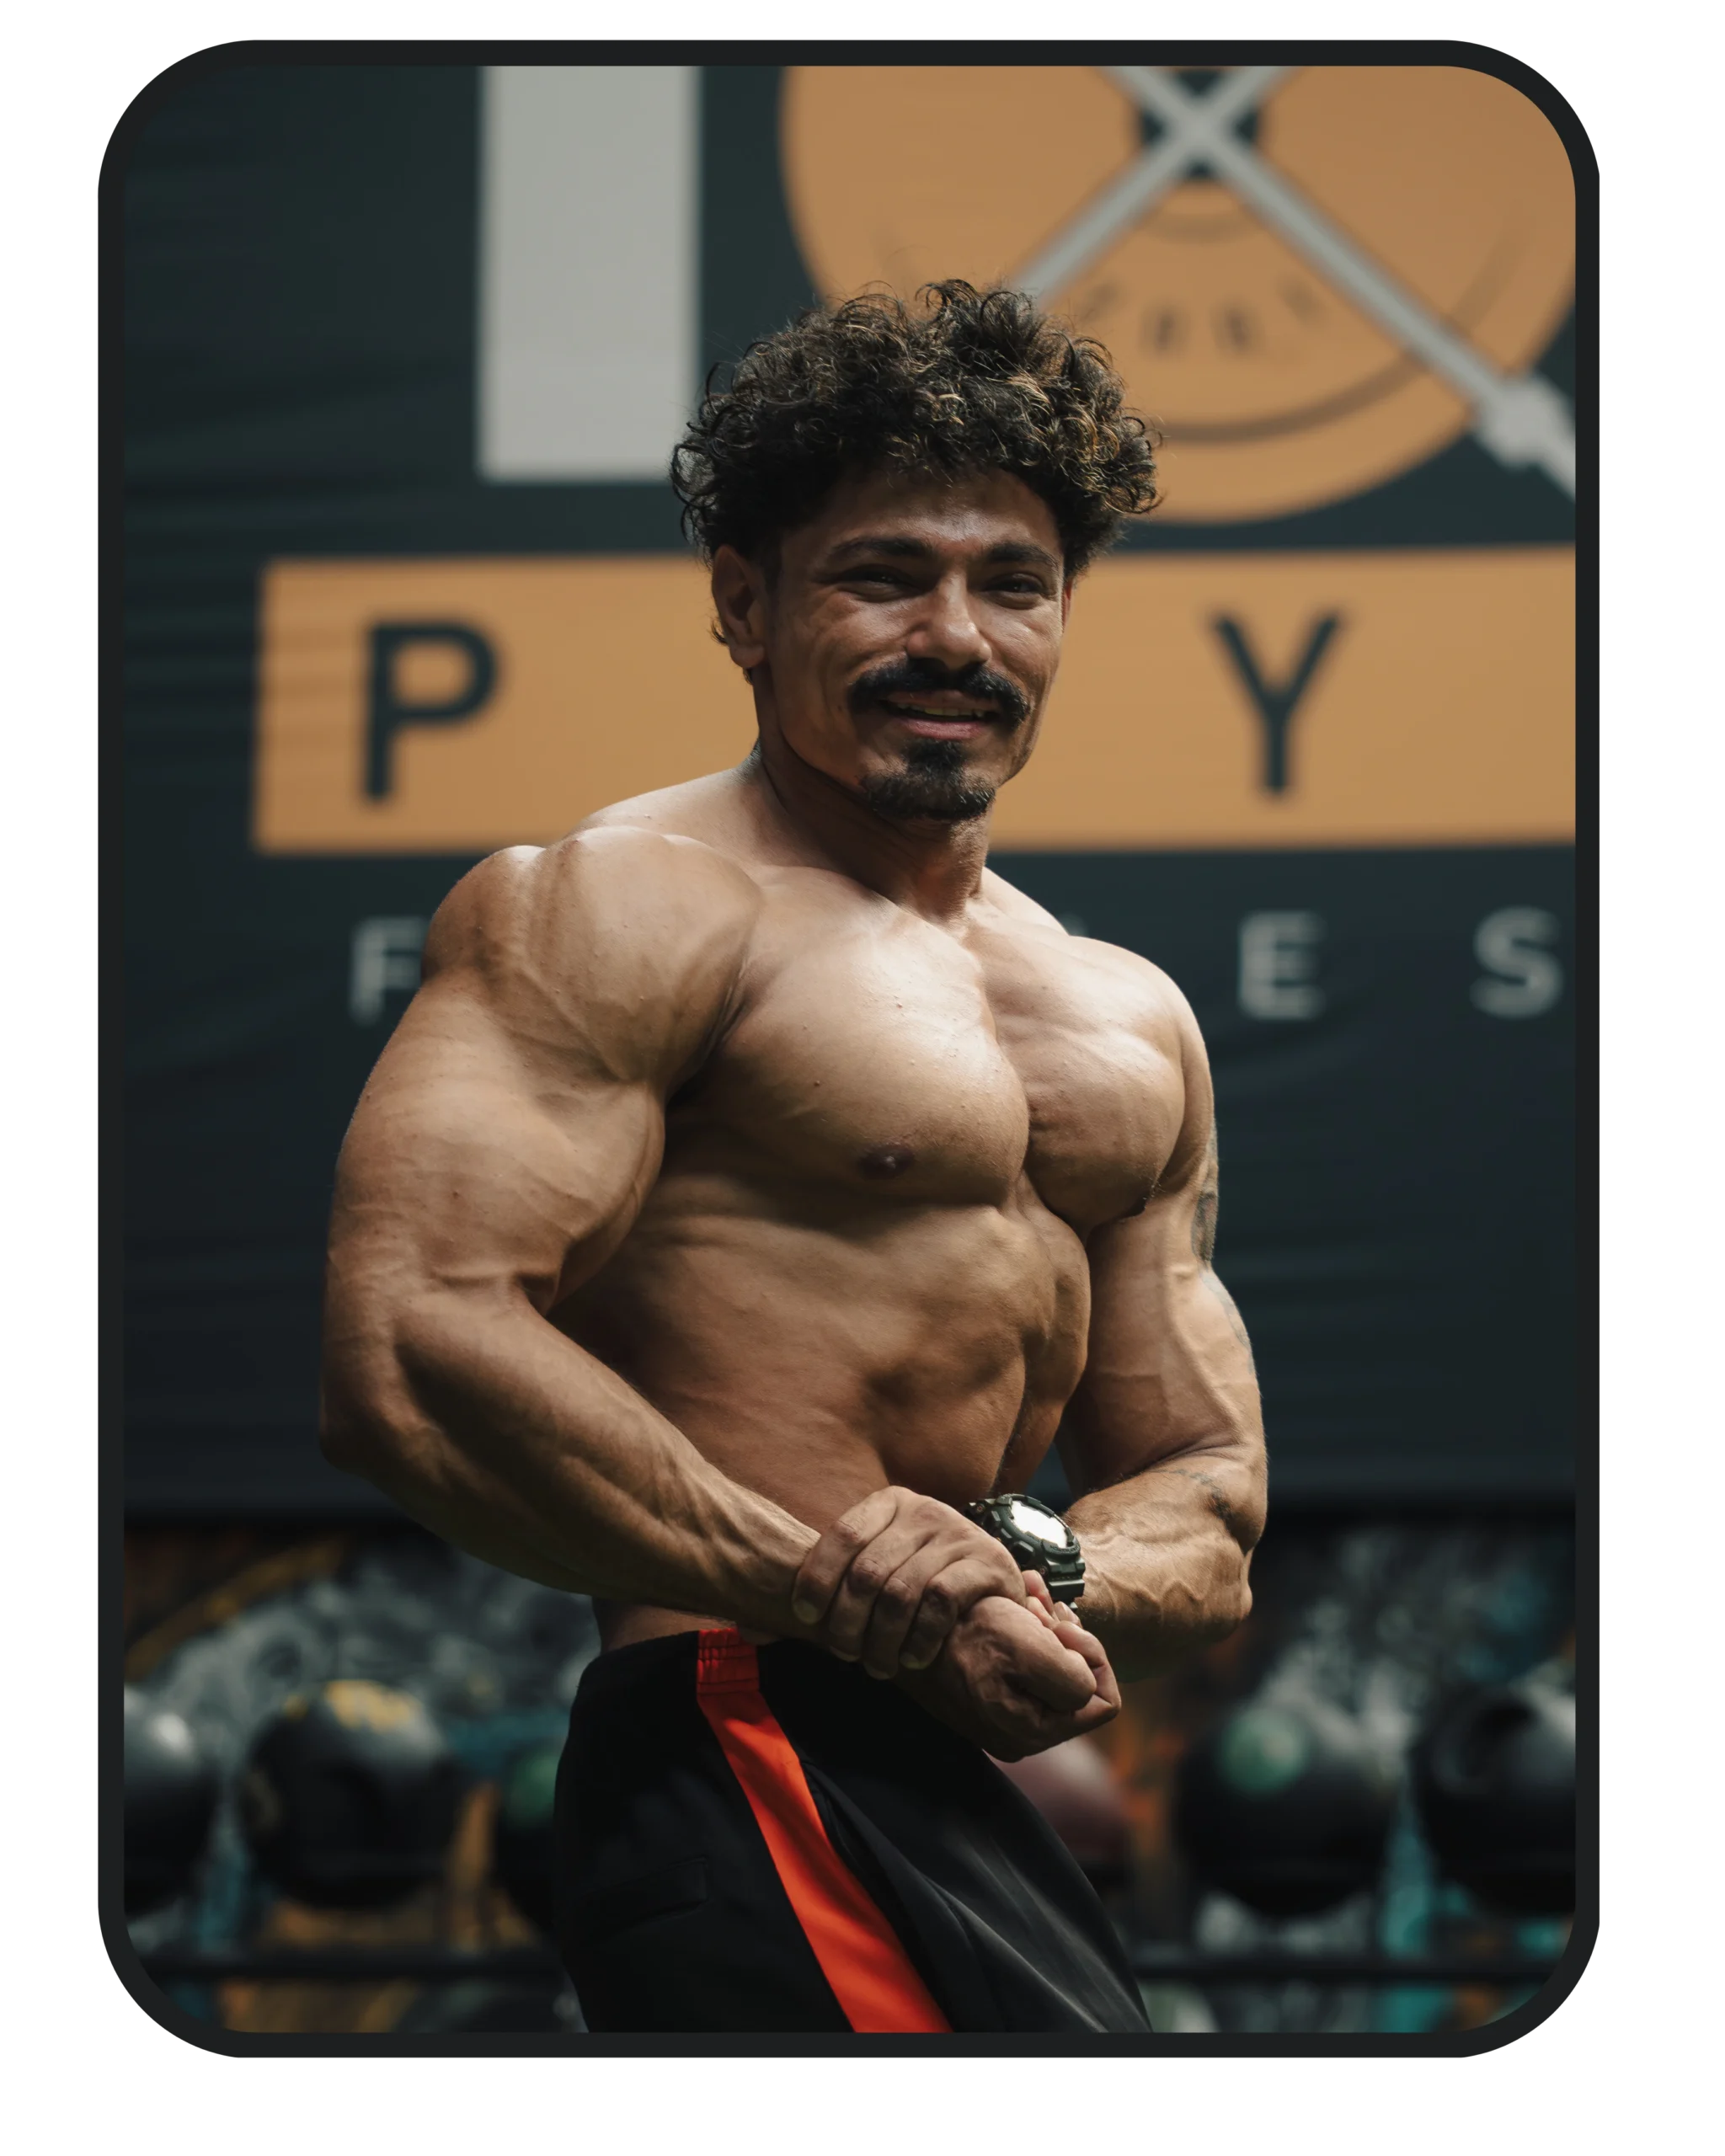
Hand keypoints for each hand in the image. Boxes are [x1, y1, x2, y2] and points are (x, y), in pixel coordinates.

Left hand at [789, 1486, 1032, 1677]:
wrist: (993, 1584)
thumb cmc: (918, 1581)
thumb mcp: (874, 1571)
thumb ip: (822, 1592)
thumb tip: (750, 1628)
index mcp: (889, 1502)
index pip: (841, 1535)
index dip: (816, 1578)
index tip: (802, 1618)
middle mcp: (924, 1510)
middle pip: (867, 1571)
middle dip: (848, 1623)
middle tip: (844, 1655)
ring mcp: (958, 1533)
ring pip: (901, 1592)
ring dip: (882, 1640)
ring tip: (877, 1666)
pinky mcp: (988, 1562)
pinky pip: (941, 1602)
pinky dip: (920, 1638)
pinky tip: (912, 1659)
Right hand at [897, 1593, 1121, 1760]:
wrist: (905, 1621)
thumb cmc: (962, 1631)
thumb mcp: (1026, 1648)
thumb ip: (1071, 1678)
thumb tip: (1087, 1684)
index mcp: (1033, 1731)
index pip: (1103, 1701)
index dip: (1092, 1656)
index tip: (1061, 1625)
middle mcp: (1020, 1732)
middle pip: (1078, 1682)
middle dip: (1067, 1637)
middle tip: (1042, 1606)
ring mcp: (1004, 1713)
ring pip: (1055, 1666)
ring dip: (1049, 1627)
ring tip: (1028, 1597)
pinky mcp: (990, 1691)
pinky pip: (1030, 1661)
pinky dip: (1030, 1628)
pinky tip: (1017, 1604)